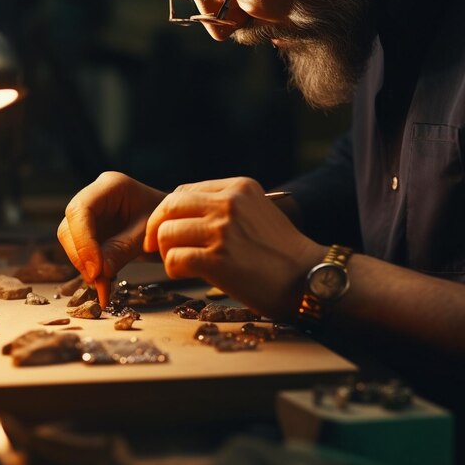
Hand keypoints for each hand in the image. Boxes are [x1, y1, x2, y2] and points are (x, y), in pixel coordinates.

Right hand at [58, 171, 165, 305]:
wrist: (171, 223)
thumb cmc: (164, 222)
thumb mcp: (147, 235)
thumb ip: (123, 249)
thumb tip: (99, 272)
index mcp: (111, 186)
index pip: (82, 210)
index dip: (83, 241)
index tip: (95, 270)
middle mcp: (94, 196)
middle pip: (70, 225)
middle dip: (81, 256)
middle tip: (97, 280)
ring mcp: (89, 214)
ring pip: (69, 240)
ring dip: (82, 265)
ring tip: (102, 284)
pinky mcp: (90, 231)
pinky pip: (79, 250)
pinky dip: (88, 268)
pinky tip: (103, 282)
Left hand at [144, 177, 323, 318]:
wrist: (308, 278)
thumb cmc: (280, 251)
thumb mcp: (256, 212)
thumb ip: (225, 206)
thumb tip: (182, 215)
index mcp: (238, 187)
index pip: (183, 192)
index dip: (167, 212)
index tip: (165, 230)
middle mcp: (229, 203)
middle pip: (169, 208)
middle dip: (157, 229)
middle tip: (156, 247)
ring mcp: (223, 230)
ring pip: (167, 233)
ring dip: (166, 252)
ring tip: (179, 263)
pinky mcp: (218, 259)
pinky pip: (174, 259)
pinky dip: (173, 268)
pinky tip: (185, 273)